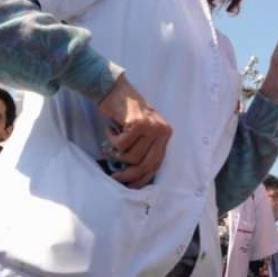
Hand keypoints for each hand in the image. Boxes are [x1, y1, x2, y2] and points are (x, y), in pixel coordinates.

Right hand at [98, 73, 171, 187]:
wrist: (117, 90)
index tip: (130, 186)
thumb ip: (143, 149)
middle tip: (114, 177)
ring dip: (117, 153)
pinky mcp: (138, 124)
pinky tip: (111, 130)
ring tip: (112, 142)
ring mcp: (151, 127)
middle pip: (145, 164)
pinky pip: (121, 146)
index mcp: (165, 134)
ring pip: (131, 157)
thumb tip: (135, 177)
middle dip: (128, 175)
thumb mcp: (142, 132)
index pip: (157, 163)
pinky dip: (112, 141)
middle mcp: (162, 130)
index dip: (143, 178)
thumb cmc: (126, 114)